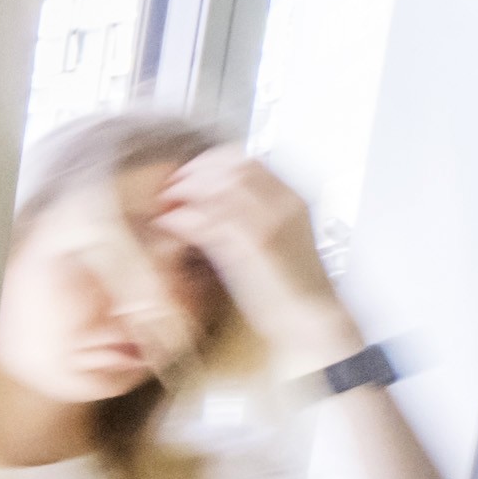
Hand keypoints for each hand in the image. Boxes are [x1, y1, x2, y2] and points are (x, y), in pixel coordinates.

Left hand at [152, 147, 360, 373]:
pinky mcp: (254, 246)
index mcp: (290, 199)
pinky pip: (211, 219)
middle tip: (171, 187)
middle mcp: (284, 204)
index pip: (248, 160)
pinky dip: (183, 218)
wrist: (310, 318)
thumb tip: (210, 203)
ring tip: (167, 204)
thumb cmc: (287, 286)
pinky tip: (170, 225)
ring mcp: (270, 222)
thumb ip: (246, 217)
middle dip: (195, 172)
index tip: (189, 173)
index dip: (212, 161)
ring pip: (221, 186)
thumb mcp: (270, 240)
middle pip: (233, 166)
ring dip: (185, 191)